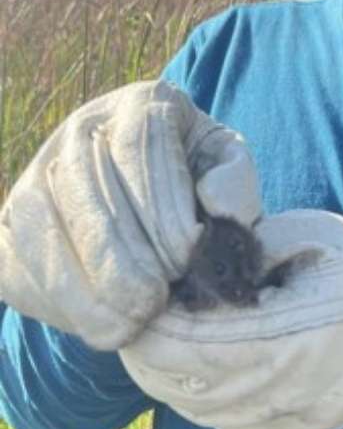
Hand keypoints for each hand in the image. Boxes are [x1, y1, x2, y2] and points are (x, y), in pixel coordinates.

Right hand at [0, 80, 261, 349]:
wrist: (150, 195)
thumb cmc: (197, 177)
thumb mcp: (227, 169)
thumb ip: (235, 179)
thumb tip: (216, 200)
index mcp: (140, 105)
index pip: (137, 146)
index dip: (159, 208)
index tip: (185, 259)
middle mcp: (81, 129)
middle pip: (85, 191)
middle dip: (121, 257)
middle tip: (156, 302)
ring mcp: (38, 172)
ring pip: (44, 228)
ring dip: (86, 285)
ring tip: (130, 321)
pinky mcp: (12, 220)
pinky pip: (19, 260)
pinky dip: (56, 299)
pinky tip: (100, 323)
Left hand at [119, 210, 342, 428]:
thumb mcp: (313, 234)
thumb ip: (251, 244)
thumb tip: (199, 255)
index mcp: (292, 331)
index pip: (197, 342)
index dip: (157, 326)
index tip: (140, 298)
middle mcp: (286, 384)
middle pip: (189, 383)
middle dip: (150, 354)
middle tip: (134, 320)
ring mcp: (291, 414)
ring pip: (202, 409)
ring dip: (168, 379)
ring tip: (154, 343)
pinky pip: (229, 422)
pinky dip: (200, 398)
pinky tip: (194, 369)